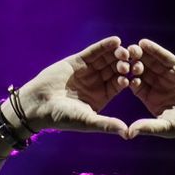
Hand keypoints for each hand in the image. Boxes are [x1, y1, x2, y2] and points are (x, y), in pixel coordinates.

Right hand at [12, 37, 129, 137]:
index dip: (128, 79)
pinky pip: (94, 51)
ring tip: (125, 50)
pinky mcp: (78, 60)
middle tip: (133, 61)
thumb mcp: (87, 121)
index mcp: (102, 96)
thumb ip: (107, 125)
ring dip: (117, 54)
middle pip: (115, 69)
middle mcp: (97, 82)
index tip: (136, 77)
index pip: (119, 84)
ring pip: (107, 59)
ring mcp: (88, 70)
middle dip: (125, 64)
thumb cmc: (62, 117)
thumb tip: (127, 133)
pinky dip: (104, 46)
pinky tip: (115, 41)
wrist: (38, 104)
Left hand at [124, 38, 174, 140]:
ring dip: (141, 55)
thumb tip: (128, 134)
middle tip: (121, 58)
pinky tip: (144, 43)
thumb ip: (148, 127)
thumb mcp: (167, 126)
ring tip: (131, 48)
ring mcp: (168, 76)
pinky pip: (164, 57)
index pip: (135, 86)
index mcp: (152, 100)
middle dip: (131, 64)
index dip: (127, 80)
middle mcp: (158, 87)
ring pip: (151, 62)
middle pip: (141, 72)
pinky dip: (154, 50)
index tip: (118, 76)